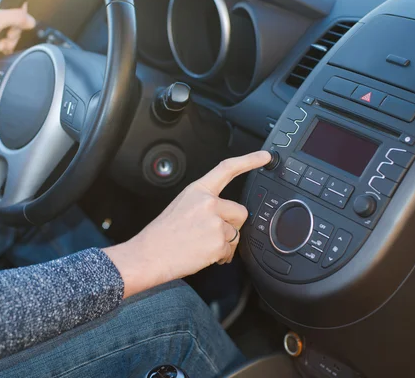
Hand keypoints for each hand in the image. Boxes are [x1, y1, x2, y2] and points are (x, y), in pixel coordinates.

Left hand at [0, 0, 35, 75]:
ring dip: (10, 40)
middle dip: (14, 31)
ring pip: (12, 31)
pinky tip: (0, 49)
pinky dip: (6, 46)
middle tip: (7, 36)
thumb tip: (32, 21)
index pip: (15, 1)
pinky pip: (7, 39)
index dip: (19, 14)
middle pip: (16, 18)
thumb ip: (17, 17)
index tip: (16, 24)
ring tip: (1, 45)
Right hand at [105, 150, 271, 297]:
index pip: (228, 169)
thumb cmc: (162, 234)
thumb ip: (205, 204)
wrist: (149, 255)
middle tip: (213, 234)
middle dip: (233, 225)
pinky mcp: (218, 243)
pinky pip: (230, 251)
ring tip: (202, 246)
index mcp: (198, 191)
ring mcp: (214, 223)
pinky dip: (221, 256)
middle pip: (241, 212)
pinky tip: (203, 255)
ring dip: (224, 243)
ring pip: (236, 234)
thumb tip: (225, 215)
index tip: (264, 157)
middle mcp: (208, 203)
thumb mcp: (182, 206)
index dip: (249, 160)